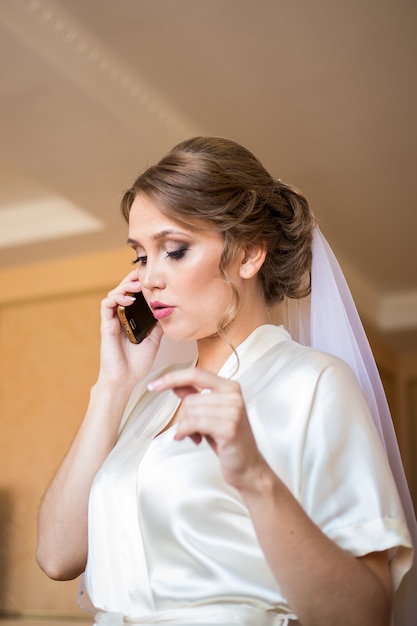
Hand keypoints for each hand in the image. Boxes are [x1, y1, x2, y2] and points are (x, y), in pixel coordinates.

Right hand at [98, 270, 162, 386]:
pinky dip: (117, 298)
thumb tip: (167, 312)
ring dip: (124, 286)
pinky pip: (106, 305)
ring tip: (137, 284)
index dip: (139, 285)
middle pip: (123, 291)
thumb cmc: (136, 364)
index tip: (151, 278)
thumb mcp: (154, 341)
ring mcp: (112, 321)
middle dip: (132, 280)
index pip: (133, 297)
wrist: (125, 380)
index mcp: (130, 320)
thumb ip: (157, 326)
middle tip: (143, 274)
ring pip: (113, 294)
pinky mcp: (106, 326)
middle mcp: (120, 318)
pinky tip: (129, 300)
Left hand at [149, 368, 265, 489]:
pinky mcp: (229, 427)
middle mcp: (233, 395)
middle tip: (192, 431)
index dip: (173, 377)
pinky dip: (186, 432)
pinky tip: (194, 440)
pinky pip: (194, 423)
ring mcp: (233, 410)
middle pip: (190, 398)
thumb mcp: (209, 414)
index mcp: (230, 387)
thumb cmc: (228, 440)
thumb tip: (174, 385)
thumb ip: (195, 396)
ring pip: (190, 411)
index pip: (196, 374)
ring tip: (197, 436)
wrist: (247, 466)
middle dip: (184, 417)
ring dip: (186, 427)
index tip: (153, 384)